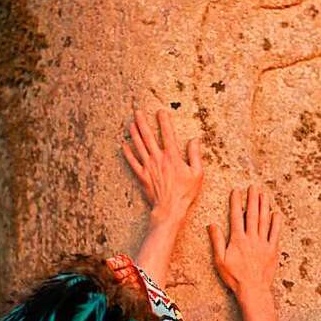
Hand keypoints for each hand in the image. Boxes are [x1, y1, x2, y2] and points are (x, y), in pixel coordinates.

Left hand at [122, 109, 202, 228]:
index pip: (168, 134)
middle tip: (137, 111)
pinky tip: (123, 144)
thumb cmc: (185, 193)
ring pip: (139, 146)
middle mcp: (158, 158)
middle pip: (148, 136)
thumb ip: (195, 155)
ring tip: (130, 123)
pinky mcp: (142, 176)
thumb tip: (195, 140)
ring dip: (134, 133)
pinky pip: (132, 162)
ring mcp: (148, 167)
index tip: (161, 111)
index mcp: (172, 157)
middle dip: (142, 122)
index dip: (164, 121)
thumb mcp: (197, 174)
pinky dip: (127, 153)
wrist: (170, 209)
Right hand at [208, 185, 290, 320]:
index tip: (236, 191)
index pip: (236, 216)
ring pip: (264, 220)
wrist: (253, 290)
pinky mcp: (272, 250)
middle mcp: (251, 238)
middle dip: (252, 199)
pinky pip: (275, 233)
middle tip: (253, 186)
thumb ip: (216, 241)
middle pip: (252, 214)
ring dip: (264, 206)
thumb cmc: (234, 277)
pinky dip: (276, 222)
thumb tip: (212, 224)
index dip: (236, 202)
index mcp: (238, 239)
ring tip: (263, 194)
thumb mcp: (220, 260)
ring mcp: (263, 243)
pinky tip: (276, 213)